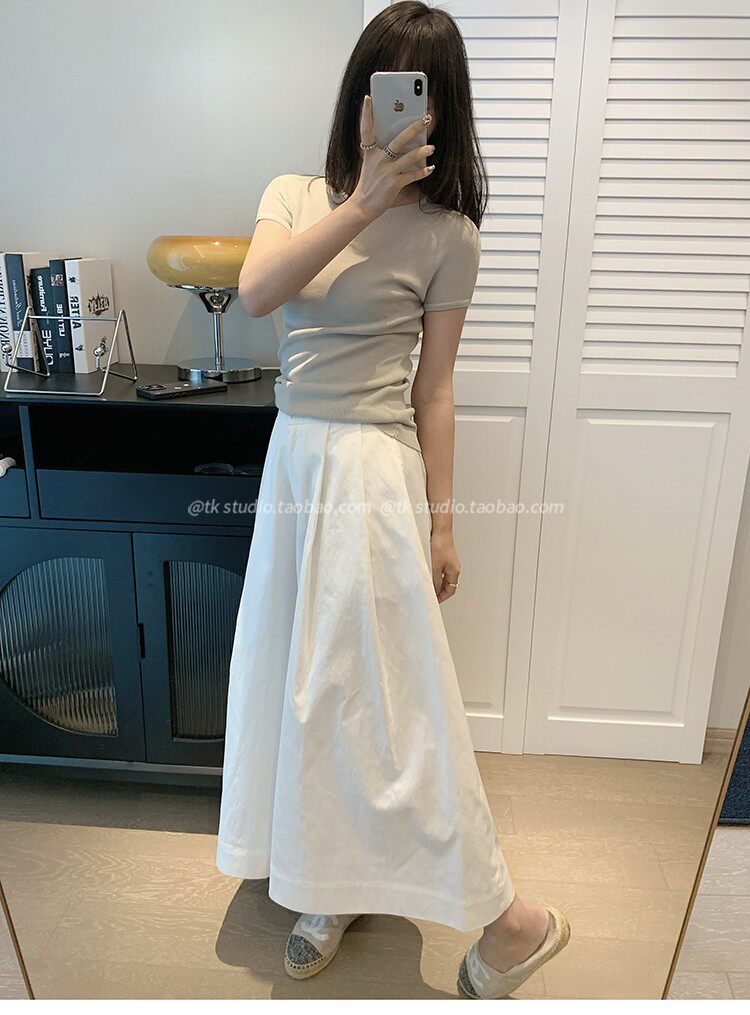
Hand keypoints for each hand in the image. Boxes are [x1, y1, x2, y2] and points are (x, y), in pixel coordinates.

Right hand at [350, 94, 434, 219]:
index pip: (366, 130)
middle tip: (425, 118)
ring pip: (408, 157)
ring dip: (423, 151)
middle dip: (413, 128)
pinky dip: (423, 172)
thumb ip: (381, 153)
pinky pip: (412, 175)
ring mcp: (386, 172)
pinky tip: (430, 168)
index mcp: (370, 153)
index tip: (368, 98)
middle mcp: (378, 160)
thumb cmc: (369, 185)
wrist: (362, 206)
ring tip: (432, 146)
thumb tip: (399, 144)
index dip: (366, 113)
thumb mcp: (370, 166)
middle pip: (398, 140)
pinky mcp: (394, 184)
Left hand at [431, 529, 460, 602]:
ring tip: (426, 584)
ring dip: (435, 582)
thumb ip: (435, 580)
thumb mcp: (435, 566)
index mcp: (454, 571)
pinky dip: (434, 574)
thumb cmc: (440, 545)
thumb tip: (434, 590)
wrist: (440, 530)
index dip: (442, 597)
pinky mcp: (444, 556)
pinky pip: (440, 570)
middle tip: (429, 594)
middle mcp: (453, 567)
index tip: (434, 600)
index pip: (450, 590)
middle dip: (438, 591)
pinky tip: (426, 572)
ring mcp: (449, 562)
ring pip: (443, 577)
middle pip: (447, 584)